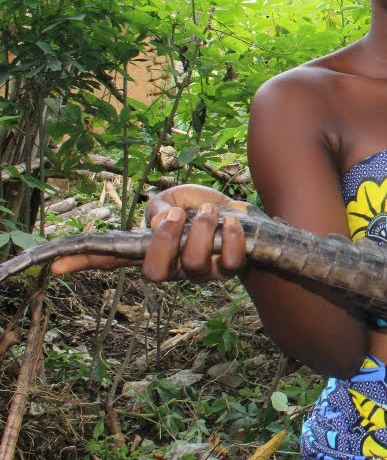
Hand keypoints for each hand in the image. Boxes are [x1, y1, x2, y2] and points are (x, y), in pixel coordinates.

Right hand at [49, 184, 247, 281]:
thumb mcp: (173, 200)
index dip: (83, 263)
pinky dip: (230, 238)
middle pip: (154, 275)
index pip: (111, 260)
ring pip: (193, 265)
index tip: (54, 265)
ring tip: (210, 212)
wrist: (243, 215)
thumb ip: (159, 208)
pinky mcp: (229, 269)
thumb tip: (156, 225)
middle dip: (164, 244)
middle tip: (176, 217)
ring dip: (202, 231)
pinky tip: (231, 222)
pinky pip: (229, 262)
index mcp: (149, 249)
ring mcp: (200, 273)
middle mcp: (171, 267)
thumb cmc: (201, 207)